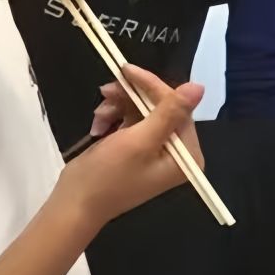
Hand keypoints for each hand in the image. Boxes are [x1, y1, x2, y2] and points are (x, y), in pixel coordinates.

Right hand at [57, 65, 204, 225]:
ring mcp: (157, 151)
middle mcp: (178, 153)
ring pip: (143, 111)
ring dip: (118, 107)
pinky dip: (114, 118)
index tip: (126, 70)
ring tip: (99, 115)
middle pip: (161, 109)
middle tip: (106, 90)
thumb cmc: (108, 175)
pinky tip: (98, 125)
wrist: (75, 203)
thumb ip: (168, 113)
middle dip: (131, 98)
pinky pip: (132, 122)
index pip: (179, 109)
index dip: (153, 87)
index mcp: (188, 156)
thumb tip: (199, 87)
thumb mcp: (140, 140)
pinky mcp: (138, 149)